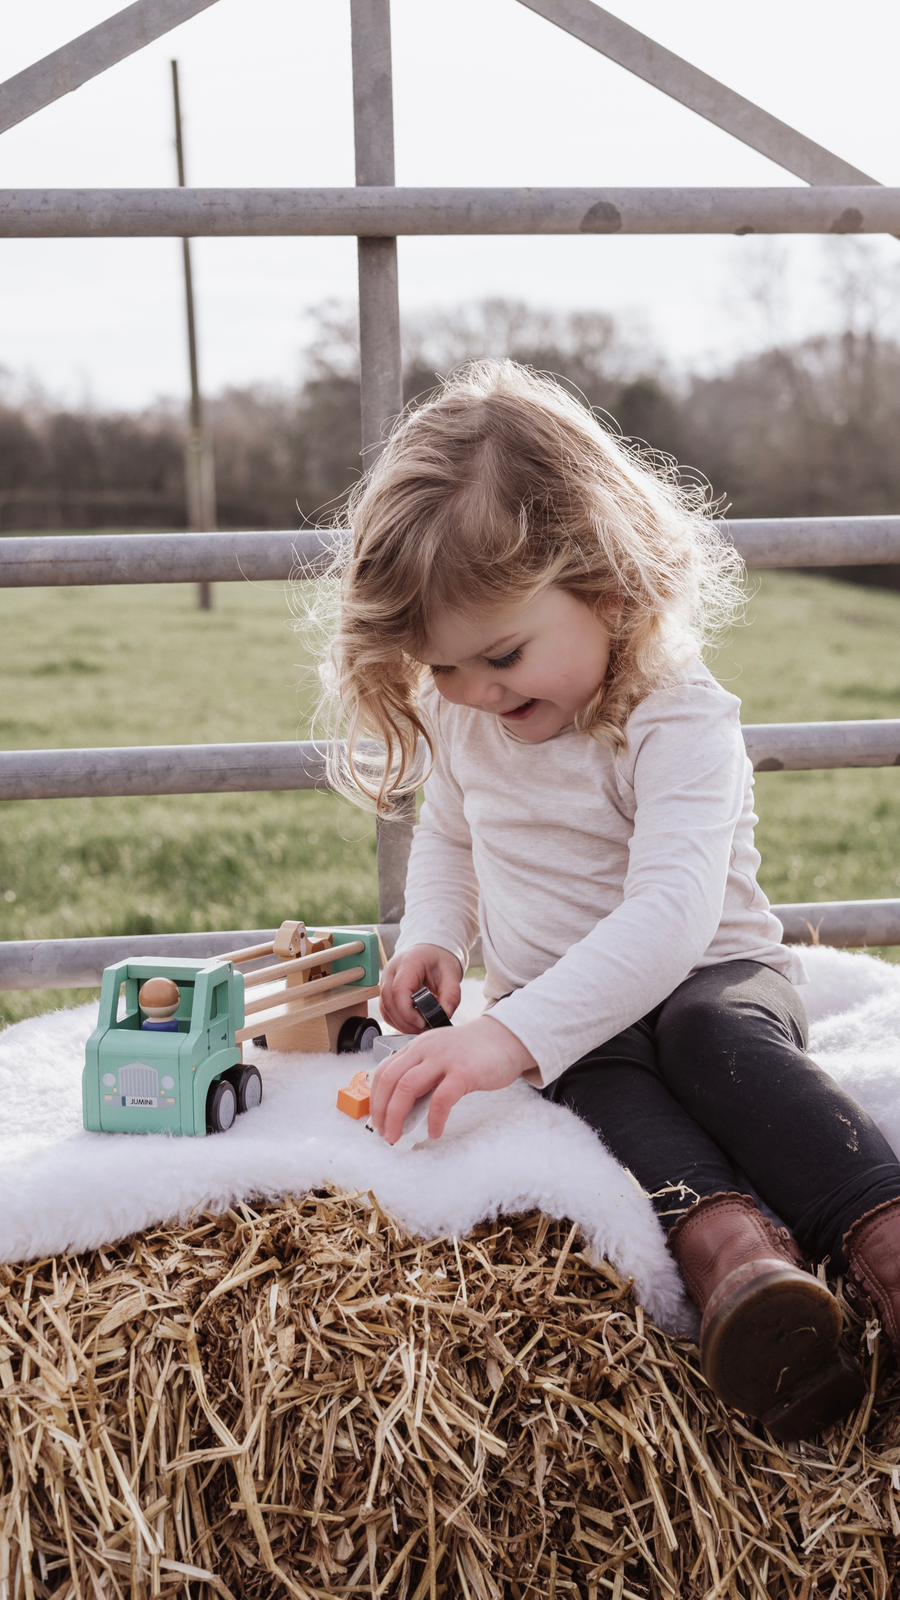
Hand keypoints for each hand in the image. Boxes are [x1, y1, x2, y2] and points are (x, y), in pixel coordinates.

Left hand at [369, 1016, 537, 1144]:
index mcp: (418, 1046)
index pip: (384, 1070)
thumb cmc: (475, 1053)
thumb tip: (406, 1112)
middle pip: (390, 1080)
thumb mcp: (442, 1056)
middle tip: (384, 1133)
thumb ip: (424, 1076)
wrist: (508, 1037)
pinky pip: (441, 1100)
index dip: (375, 1097)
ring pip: (407, 1088)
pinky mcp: (464, 1072)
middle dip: (381, 1111)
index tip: (376, 1118)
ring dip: (397, 1116)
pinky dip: (433, 1120)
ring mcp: (444, 1059)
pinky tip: (434, 1132)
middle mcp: (426, 1049)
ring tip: (398, 1137)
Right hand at [378, 943, 463, 1032]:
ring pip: (385, 1008)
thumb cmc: (439, 960)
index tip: (422, 1022)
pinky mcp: (386, 991)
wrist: (431, 951)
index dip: (407, 1012)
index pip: (398, 990)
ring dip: (401, 1023)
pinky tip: (412, 1023)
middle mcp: (391, 971)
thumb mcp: (452, 975)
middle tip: (424, 1028)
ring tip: (420, 1027)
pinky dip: (398, 1021)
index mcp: (408, 962)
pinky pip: (386, 1010)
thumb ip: (451, 996)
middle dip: (405, 1021)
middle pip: (388, 1002)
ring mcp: (386, 981)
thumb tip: (444, 1016)